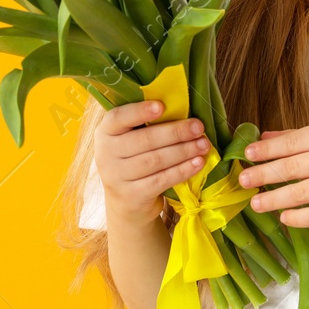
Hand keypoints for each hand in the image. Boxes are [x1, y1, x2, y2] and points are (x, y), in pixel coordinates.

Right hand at [95, 100, 210, 228]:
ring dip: (183, 151)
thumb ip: (144, 125)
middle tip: (198, 127)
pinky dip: (182, 170)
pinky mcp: (133, 196)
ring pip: (155, 160)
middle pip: (144, 140)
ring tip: (203, 144)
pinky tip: (198, 163)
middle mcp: (105, 154)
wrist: (126, 202)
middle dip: (175, 132)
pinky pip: (162, 180)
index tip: (162, 106)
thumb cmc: (133, 160)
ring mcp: (117, 177)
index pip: (118, 118)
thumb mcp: (128, 140)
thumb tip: (180, 108)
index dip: (139, 111)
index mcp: (105, 132)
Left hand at [237, 122, 308, 227]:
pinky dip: (296, 218)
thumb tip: (264, 138)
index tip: (247, 155)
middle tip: (242, 180)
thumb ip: (302, 137)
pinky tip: (282, 217)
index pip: (293, 142)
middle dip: (263, 174)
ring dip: (273, 199)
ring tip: (255, 203)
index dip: (267, 150)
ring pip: (299, 193)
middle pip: (292, 168)